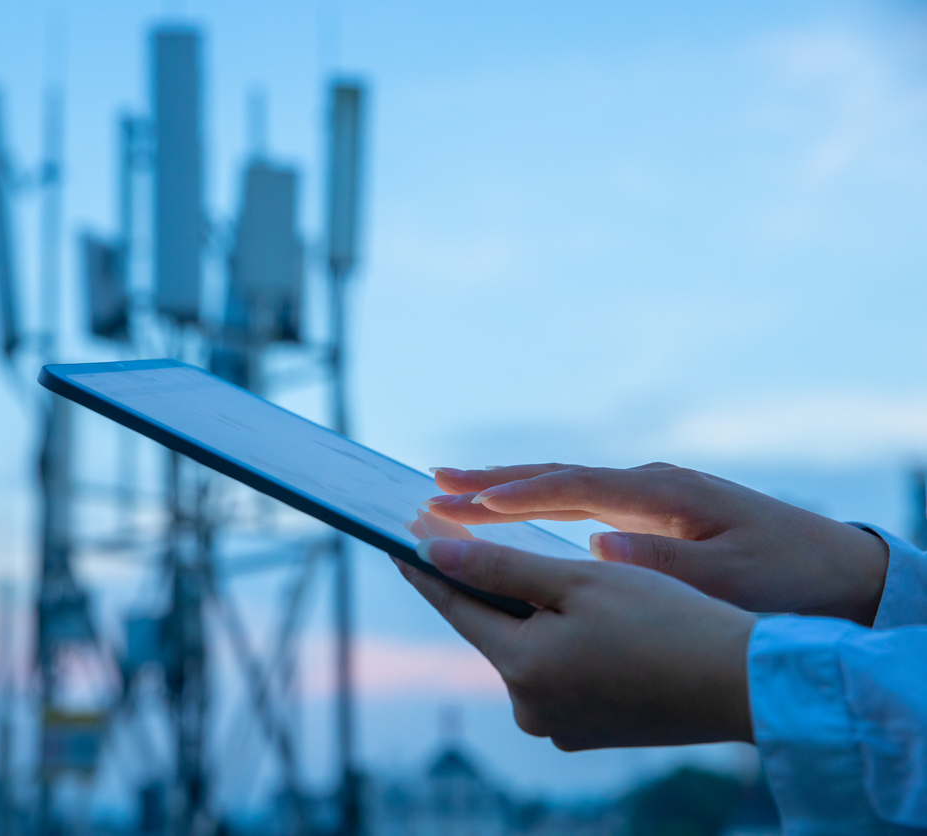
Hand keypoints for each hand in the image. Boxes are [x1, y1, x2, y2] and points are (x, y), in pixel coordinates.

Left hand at [398, 537, 755, 749]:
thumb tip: (430, 551)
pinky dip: (558, 641)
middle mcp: (530, 709)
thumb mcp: (578, 581)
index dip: (426, 566)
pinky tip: (582, 616)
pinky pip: (556, 673)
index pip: (455, 606)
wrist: (746, 685)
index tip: (401, 533)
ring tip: (537, 570)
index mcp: (522, 670)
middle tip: (466, 535)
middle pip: (491, 629)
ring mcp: (559, 726)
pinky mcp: (588, 732)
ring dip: (528, 613)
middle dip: (486, 585)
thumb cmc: (667, 620)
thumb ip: (499, 568)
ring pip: (526, 651)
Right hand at [424, 463, 889, 625]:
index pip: (575, 486)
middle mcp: (648, 484)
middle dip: (492, 479)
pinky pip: (578, 500)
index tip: (468, 503)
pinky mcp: (650, 511)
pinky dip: (536, 502)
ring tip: (451, 492)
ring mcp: (648, 493)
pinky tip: (509, 511)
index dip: (520, 494)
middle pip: (557, 475)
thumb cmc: (786, 580)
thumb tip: (597, 542)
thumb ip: (662, 562)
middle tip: (432, 483)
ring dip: (506, 488)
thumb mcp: (729, 579)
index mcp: (663, 494)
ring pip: (562, 485)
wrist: (838, 570)